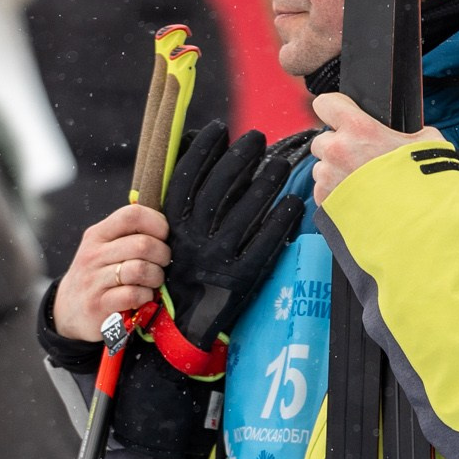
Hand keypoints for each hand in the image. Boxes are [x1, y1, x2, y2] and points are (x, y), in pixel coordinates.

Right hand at [51, 200, 170, 341]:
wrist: (69, 310)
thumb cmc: (97, 276)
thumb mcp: (103, 248)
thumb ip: (128, 235)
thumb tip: (166, 224)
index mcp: (97, 234)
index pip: (132, 215)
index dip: (157, 224)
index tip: (163, 236)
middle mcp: (94, 255)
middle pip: (142, 244)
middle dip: (162, 255)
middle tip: (162, 264)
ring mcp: (94, 281)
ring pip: (140, 269)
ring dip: (156, 277)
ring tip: (153, 281)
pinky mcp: (98, 305)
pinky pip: (133, 294)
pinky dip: (146, 296)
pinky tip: (143, 297)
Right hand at [158, 119, 304, 353]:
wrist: (174, 329)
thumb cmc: (175, 272)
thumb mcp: (166, 236)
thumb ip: (177, 200)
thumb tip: (190, 148)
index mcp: (169, 227)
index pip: (184, 179)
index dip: (202, 151)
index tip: (220, 129)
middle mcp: (189, 241)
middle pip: (216, 191)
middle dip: (237, 159)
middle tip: (257, 137)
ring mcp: (214, 262)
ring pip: (242, 215)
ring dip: (263, 185)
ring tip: (280, 164)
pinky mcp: (238, 281)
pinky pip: (263, 247)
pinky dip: (279, 223)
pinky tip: (293, 203)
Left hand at [308, 90, 450, 205]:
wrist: (418, 224)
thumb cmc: (423, 182)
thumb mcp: (426, 141)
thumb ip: (409, 130)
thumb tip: (409, 130)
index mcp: (359, 128)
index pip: (325, 103)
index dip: (333, 108)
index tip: (340, 114)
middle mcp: (338, 150)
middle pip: (322, 139)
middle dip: (337, 145)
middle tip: (360, 157)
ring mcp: (329, 177)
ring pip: (321, 167)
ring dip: (335, 171)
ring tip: (361, 182)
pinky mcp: (326, 202)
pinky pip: (323, 192)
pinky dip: (335, 193)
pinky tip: (357, 197)